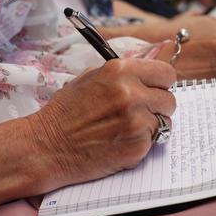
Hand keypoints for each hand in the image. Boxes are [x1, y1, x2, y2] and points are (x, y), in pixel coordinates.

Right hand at [26, 58, 176, 192]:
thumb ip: (124, 73)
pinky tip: (119, 142)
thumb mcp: (92, 77)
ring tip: (124, 128)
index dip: (161, 83)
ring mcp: (136, 121)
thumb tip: (150, 70)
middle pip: (170, 99)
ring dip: (150, 126)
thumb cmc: (66, 112)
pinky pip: (153, 142)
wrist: (46, 146)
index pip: (166, 73)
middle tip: (138, 113)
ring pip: (164, 122)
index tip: (156, 89)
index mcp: (121, 71)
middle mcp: (131, 93)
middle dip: (157, 107)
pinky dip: (140, 144)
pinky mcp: (137, 146)